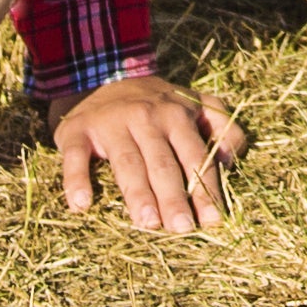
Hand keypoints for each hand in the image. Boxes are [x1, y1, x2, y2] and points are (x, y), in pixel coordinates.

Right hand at [50, 74, 245, 231]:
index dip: (204, 189)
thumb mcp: (197, 104)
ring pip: (126, 162)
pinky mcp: (77, 131)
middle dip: (173, 197)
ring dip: (137, 194)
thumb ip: (223, 127)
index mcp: (176, 115)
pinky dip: (77, 180)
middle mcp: (145, 117)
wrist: (103, 78)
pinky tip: (82, 205)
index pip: (194, 157)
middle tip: (181, 228)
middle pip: (161, 163)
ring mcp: (110, 123)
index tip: (211, 220)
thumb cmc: (158, 105)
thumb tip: (230, 160)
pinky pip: (76, 157)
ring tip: (147, 223)